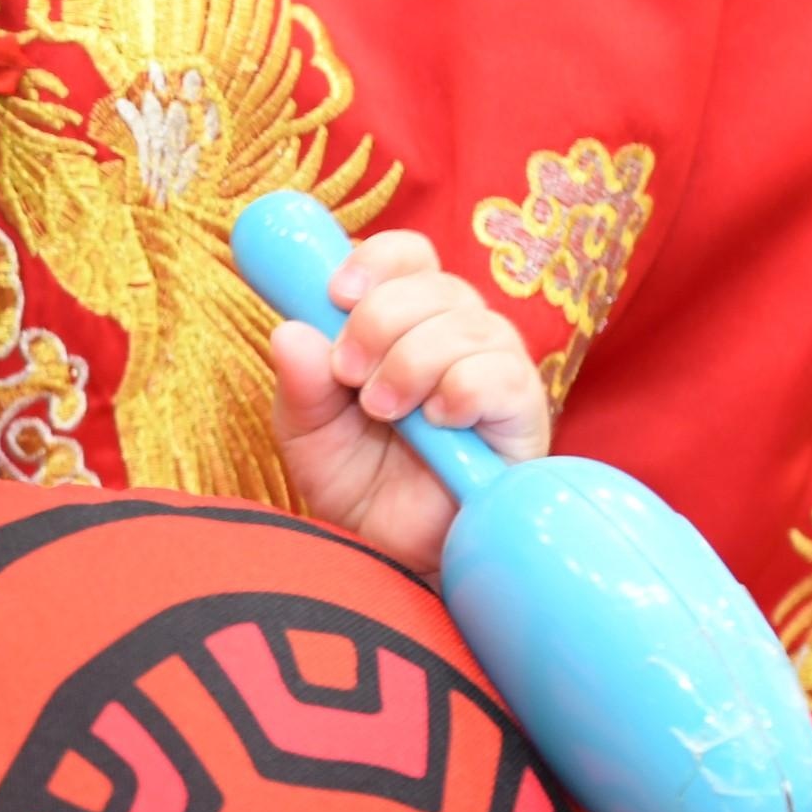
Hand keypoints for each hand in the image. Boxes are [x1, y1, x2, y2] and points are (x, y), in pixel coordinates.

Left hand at [270, 230, 547, 574]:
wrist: (393, 556)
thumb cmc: (357, 486)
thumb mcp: (308, 433)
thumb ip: (300, 383)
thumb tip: (289, 331)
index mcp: (405, 322)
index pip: (407, 256)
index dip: (373, 262)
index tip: (334, 294)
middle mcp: (456, 334)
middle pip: (433, 282)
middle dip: (376, 322)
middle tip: (348, 377)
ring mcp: (495, 369)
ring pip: (464, 324)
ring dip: (409, 364)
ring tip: (383, 412)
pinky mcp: (522, 413)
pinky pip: (499, 375)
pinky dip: (457, 392)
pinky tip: (436, 423)